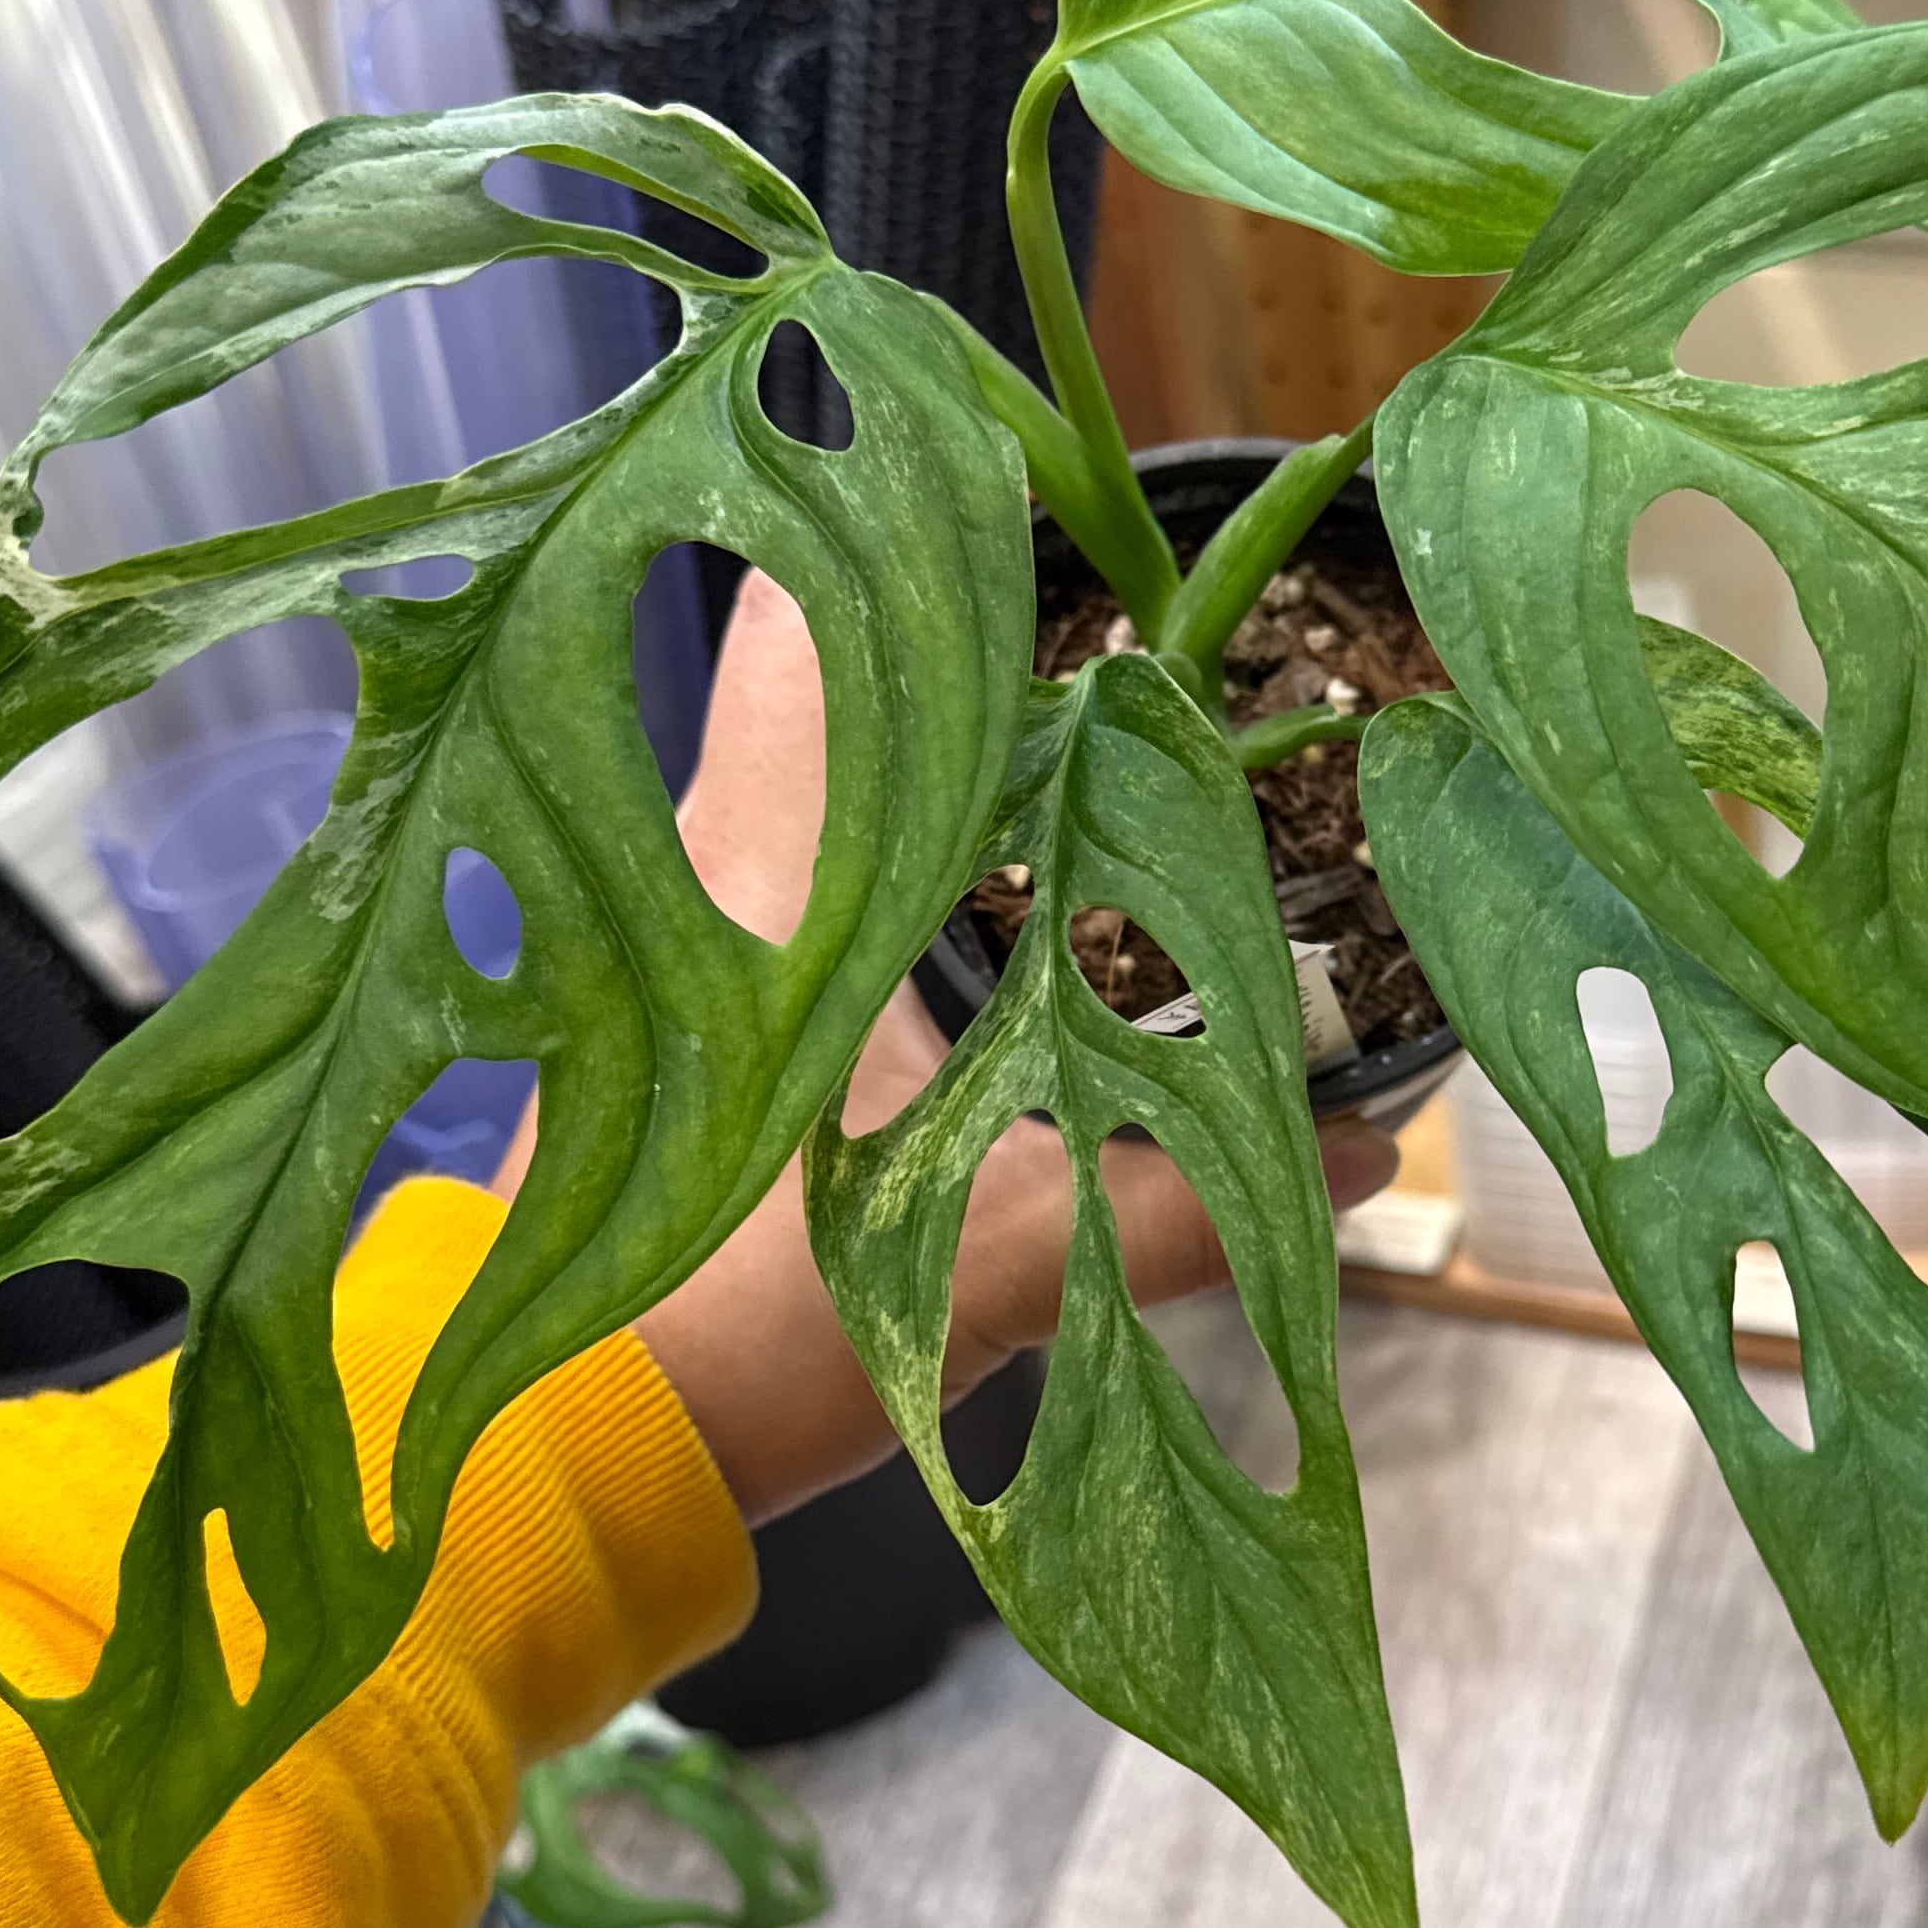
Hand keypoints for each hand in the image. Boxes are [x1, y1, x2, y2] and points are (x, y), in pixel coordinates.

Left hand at [499, 569, 1396, 1527]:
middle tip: (1135, 588)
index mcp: (773, 862)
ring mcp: (683, 916)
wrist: (567, 1452)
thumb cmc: (743, 1334)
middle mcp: (711, 851)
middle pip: (831, 643)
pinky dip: (906, 815)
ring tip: (1105, 694)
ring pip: (820, 739)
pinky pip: (809, 839)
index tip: (1056, 475)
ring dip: (938, 706)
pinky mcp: (684, 993)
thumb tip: (1360, 1143)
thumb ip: (1188, 1201)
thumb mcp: (986, 1265)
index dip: (923, 499)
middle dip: (974, 596)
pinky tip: (1014, 857)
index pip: (816, 598)